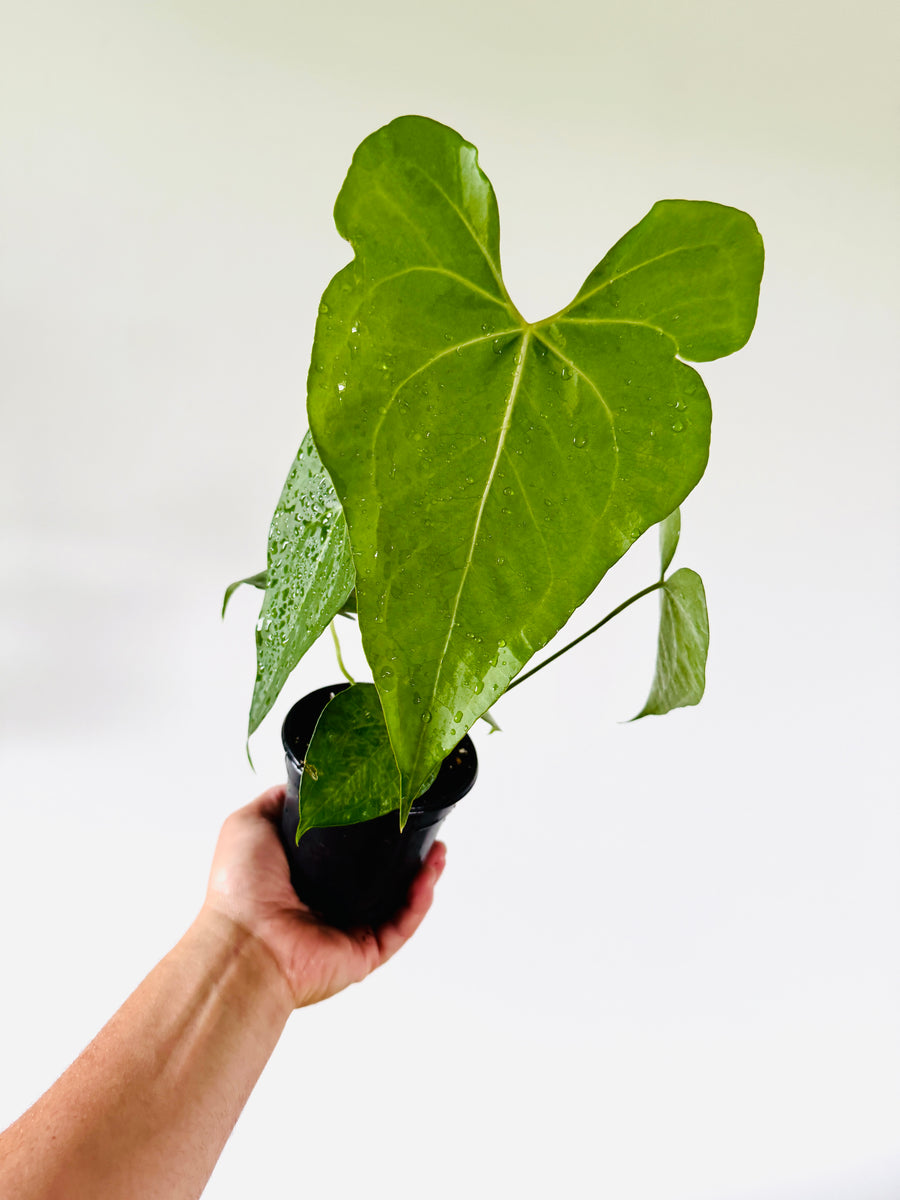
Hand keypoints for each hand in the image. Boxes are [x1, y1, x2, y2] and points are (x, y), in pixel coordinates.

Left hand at [204, 785, 446, 1007]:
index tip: (396, 806)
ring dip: (424, 876)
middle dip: (410, 854)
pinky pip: (401, 927)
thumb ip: (275, 803)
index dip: (376, 830)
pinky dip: (419, 904)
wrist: (244, 940)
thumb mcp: (249, 824)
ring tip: (439, 850)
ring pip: (399, 902)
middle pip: (382, 876)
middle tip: (428, 830)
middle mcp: (330, 905)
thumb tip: (299, 785)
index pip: (351, 853)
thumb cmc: (239, 888)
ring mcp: (349, 930)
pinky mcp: (365, 954)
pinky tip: (428, 877)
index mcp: (307, 878)